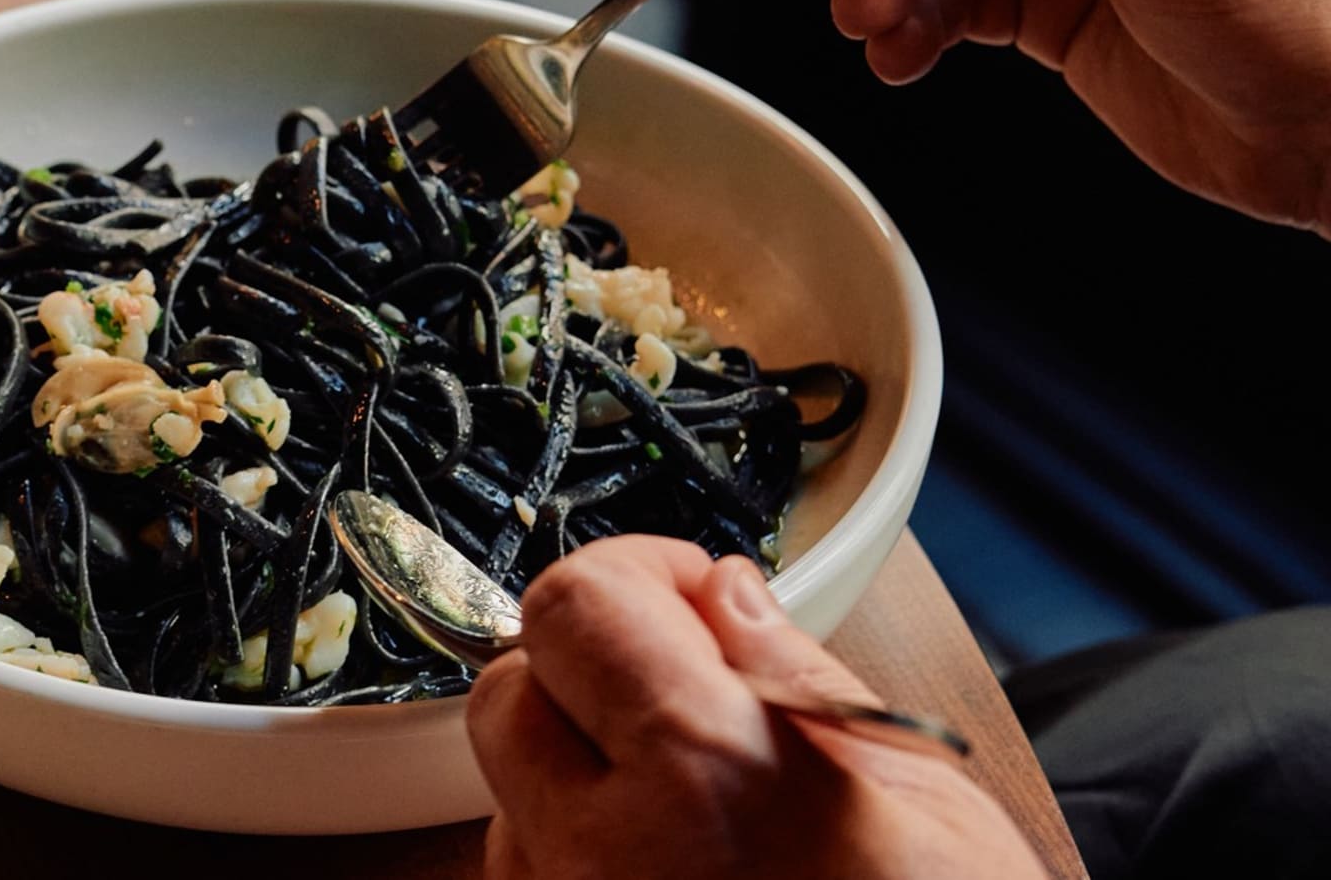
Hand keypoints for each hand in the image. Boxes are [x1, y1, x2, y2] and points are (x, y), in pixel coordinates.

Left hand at [465, 537, 1046, 879]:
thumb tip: (724, 594)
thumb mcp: (920, 785)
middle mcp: (608, 853)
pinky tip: (673, 874)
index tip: (685, 595)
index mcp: (709, 770)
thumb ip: (793, 673)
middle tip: (681, 691)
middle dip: (582, 670)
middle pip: (508, 691)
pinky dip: (576, 859)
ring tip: (694, 811)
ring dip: (574, 775)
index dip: (632, 578)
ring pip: (507, 796)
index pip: (571, 604)